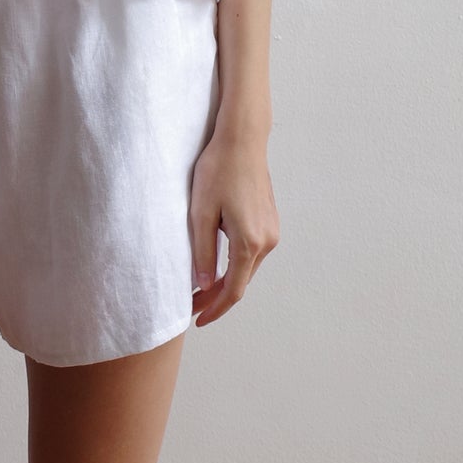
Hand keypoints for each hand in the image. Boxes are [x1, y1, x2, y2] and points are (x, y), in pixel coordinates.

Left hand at [188, 120, 277, 327]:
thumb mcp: (200, 213)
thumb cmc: (218, 170)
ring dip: (226, 282)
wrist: (242, 141)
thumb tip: (205, 285)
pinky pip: (251, 254)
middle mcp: (266, 240)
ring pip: (247, 269)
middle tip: (190, 307)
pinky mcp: (270, 222)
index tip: (198, 321)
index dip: (215, 309)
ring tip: (200, 290)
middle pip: (241, 282)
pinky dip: (234, 266)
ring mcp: (271, 231)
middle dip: (216, 298)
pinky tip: (217, 267)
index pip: (233, 289)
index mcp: (249, 242)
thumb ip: (203, 252)